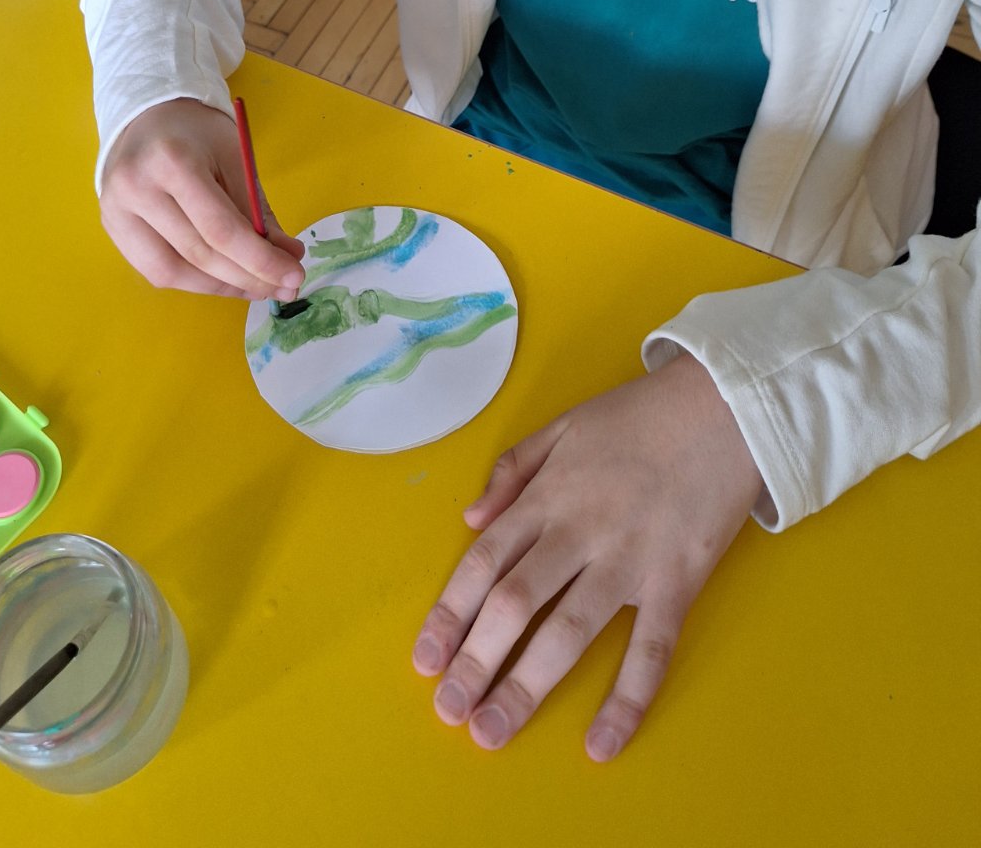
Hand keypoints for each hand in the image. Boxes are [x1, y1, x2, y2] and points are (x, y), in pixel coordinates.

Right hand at [99, 97, 306, 300]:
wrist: (147, 115)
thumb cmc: (197, 133)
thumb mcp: (237, 158)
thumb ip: (258, 210)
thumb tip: (287, 258)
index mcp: (172, 162)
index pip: (221, 229)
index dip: (260, 261)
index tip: (294, 277)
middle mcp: (136, 190)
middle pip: (199, 255)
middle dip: (248, 278)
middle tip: (284, 287)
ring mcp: (116, 211)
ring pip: (173, 273)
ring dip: (221, 286)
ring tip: (255, 286)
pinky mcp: (112, 228)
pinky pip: (155, 271)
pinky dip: (194, 281)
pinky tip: (223, 278)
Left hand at [412, 353, 763, 758]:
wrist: (725, 407)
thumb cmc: (640, 416)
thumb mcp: (564, 424)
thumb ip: (513, 469)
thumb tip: (470, 517)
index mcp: (547, 495)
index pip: (483, 562)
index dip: (450, 613)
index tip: (425, 659)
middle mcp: (578, 531)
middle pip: (514, 603)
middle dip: (475, 661)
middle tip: (449, 710)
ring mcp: (628, 559)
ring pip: (567, 631)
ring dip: (525, 686)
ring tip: (492, 732)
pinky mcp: (677, 581)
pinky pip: (649, 649)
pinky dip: (626, 699)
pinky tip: (601, 743)